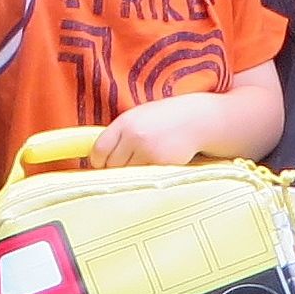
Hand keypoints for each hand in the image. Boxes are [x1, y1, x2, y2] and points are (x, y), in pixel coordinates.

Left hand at [91, 97, 209, 167]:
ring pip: (128, 174)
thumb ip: (120, 133)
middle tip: (126, 164)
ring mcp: (148, 151)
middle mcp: (134, 136)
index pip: (99, 149)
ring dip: (132, 172)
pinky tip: (157, 163)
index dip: (98, 161)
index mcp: (125, 122)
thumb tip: (98, 157)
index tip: (101, 164)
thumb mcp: (139, 116)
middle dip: (116, 168)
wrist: (196, 120)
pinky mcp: (162, 164)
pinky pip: (145, 177)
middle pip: (112, 165)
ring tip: (144, 161)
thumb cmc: (165, 118)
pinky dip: (147, 175)